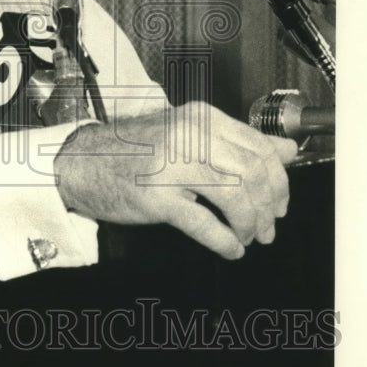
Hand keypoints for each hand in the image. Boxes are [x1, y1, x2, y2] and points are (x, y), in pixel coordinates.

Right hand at [54, 102, 296, 259]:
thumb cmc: (133, 150)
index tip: (280, 201)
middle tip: (268, 226)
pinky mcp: (156, 197)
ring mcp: (171, 166)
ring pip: (236, 197)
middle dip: (269, 207)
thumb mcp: (188, 134)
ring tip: (248, 237)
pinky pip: (205, 225)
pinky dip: (225, 241)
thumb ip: (237, 141)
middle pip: (254, 172)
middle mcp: (189, 136)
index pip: (259, 147)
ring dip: (251, 224)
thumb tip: (286, 150)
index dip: (279, 181)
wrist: (81, 161)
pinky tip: (230, 248)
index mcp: (201, 118)